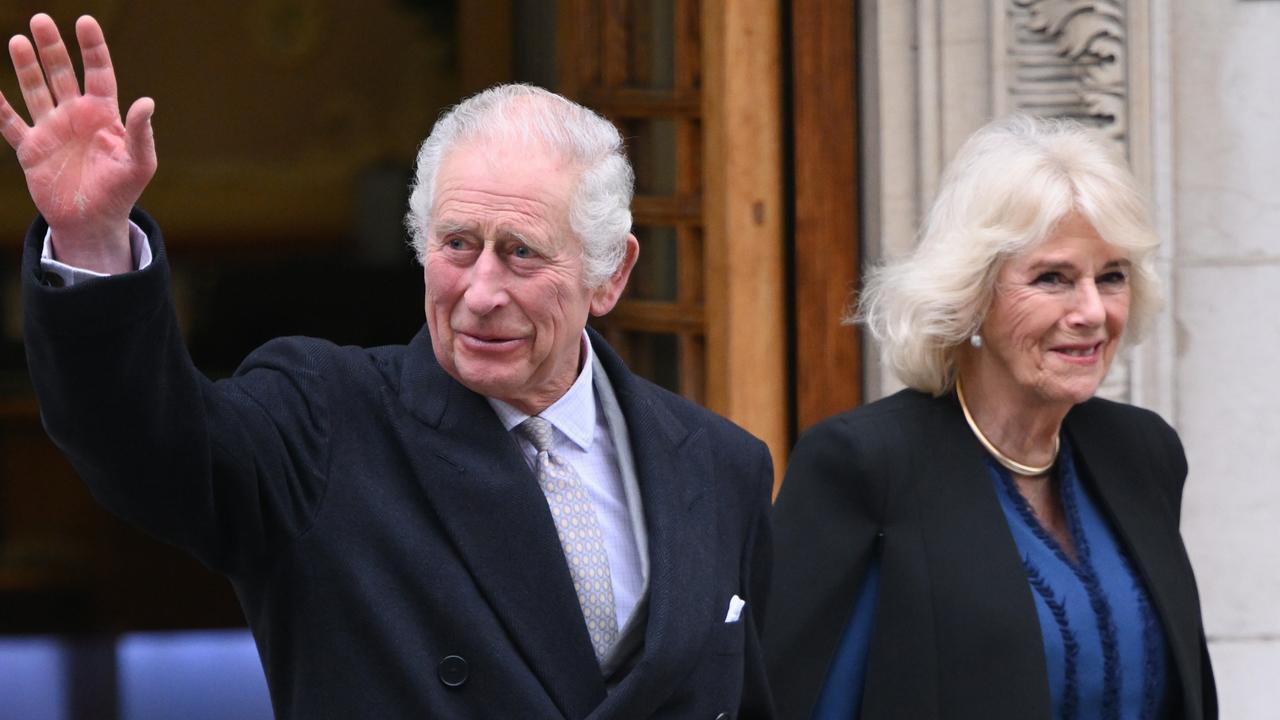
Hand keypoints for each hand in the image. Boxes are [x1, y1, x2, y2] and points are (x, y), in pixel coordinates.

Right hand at [0, 14, 155, 273]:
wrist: (93, 222)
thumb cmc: (122, 191)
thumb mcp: (140, 163)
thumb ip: (142, 133)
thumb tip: (147, 101)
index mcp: (104, 114)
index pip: (99, 73)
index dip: (92, 48)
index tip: (85, 21)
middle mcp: (75, 116)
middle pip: (61, 73)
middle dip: (52, 47)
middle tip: (40, 20)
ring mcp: (51, 129)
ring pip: (35, 90)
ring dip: (26, 67)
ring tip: (19, 40)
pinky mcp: (31, 149)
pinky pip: (11, 123)